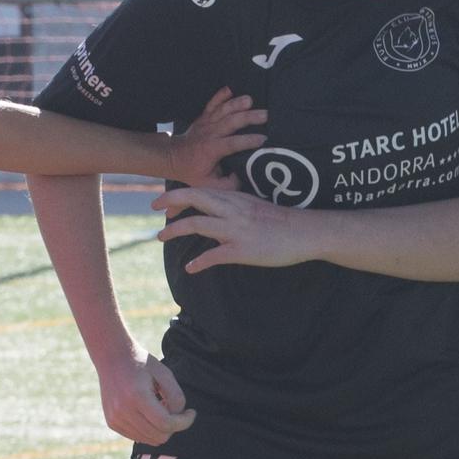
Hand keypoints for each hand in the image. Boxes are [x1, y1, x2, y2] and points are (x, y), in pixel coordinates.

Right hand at [93, 343, 195, 445]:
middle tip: (172, 406)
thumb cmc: (142, 363)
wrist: (111, 357)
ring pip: (150, 440)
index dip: (184, 422)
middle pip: (159, 436)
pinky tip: (147, 412)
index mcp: (137, 396)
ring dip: (160, 428)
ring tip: (159, 407)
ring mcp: (115, 419)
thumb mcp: (165, 373)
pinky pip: (138, 437)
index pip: (166, 423)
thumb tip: (178, 418)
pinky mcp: (112, 423)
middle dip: (172, 425)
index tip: (191, 412)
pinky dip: (148, 429)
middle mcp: (123, 411)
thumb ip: (176, 397)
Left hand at [153, 185, 312, 273]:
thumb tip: (218, 211)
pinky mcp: (241, 250)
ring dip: (175, 230)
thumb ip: (235, 206)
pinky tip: (190, 268)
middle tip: (153, 209)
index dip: (179, 194)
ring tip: (161, 237)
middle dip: (170, 202)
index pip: (201, 190)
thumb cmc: (282, 221)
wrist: (305, 232)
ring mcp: (235, 230)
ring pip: (197, 224)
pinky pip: (214, 256)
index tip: (164, 201)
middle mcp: (232, 210)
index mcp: (235, 198)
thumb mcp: (255, 206)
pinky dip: (199, 262)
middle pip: (194, 199)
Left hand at [166, 87, 265, 189]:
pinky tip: (231, 87)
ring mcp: (206, 122)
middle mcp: (210, 133)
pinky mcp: (204, 116)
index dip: (248, 141)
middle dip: (249, 117)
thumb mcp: (208, 185)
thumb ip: (227, 184)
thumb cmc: (193, 171)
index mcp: (212, 150)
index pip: (233, 143)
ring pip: (223, 110)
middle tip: (266, 115)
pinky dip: (221, 94)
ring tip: (251, 100)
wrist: (173, 157)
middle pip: (231, 122)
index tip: (263, 139)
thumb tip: (242, 176)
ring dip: (237, 103)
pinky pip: (213, 103)